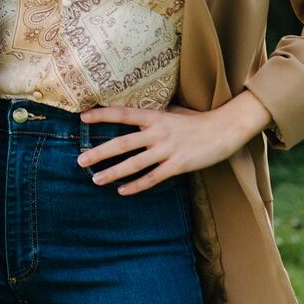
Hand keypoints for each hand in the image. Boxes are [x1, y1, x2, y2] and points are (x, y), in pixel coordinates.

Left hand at [77, 91, 272, 195]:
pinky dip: (136, 186)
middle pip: (122, 143)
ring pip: (134, 164)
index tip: (81, 117)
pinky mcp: (178, 166)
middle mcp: (157, 132)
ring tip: (95, 179)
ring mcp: (167, 150)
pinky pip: (152, 178)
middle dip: (99, 152)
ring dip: (113, 172)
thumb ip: (153, 116)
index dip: (101, 115)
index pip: (122, 114)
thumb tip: (134, 116)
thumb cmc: (196, 120)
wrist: (224, 130)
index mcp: (155, 116)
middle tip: (80, 160)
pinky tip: (122, 191)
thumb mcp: (172, 112)